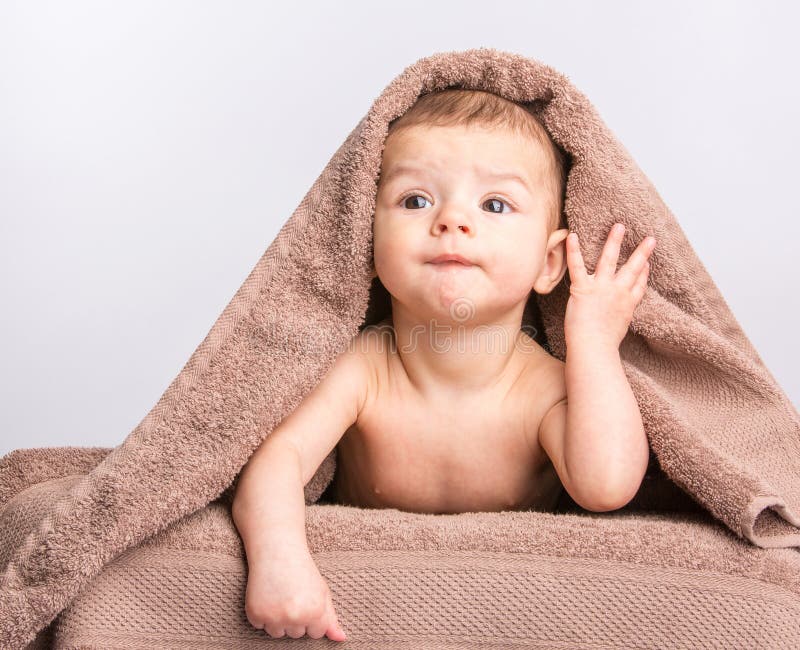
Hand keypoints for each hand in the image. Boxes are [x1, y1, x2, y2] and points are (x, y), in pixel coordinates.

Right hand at [244, 548, 346, 641]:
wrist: (277, 551)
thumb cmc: (302, 571)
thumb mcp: (322, 591)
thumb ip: (331, 619)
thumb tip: (341, 639)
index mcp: (316, 612)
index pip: (316, 634)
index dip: (311, 617)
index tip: (307, 600)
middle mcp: (295, 616)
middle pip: (296, 634)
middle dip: (295, 618)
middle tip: (292, 595)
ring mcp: (274, 617)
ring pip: (277, 633)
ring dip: (277, 619)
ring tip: (280, 595)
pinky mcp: (256, 614)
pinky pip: (260, 625)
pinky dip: (262, 613)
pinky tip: (267, 595)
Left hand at [564, 222, 655, 348]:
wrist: (593, 349)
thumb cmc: (602, 346)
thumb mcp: (617, 331)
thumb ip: (617, 319)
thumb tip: (614, 319)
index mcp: (628, 305)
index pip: (639, 285)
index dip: (644, 274)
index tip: (647, 264)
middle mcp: (618, 293)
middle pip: (633, 269)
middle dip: (641, 253)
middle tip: (650, 239)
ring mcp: (601, 289)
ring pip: (609, 260)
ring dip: (614, 241)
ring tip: (618, 226)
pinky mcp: (583, 289)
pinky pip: (577, 265)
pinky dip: (574, 250)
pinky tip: (572, 235)